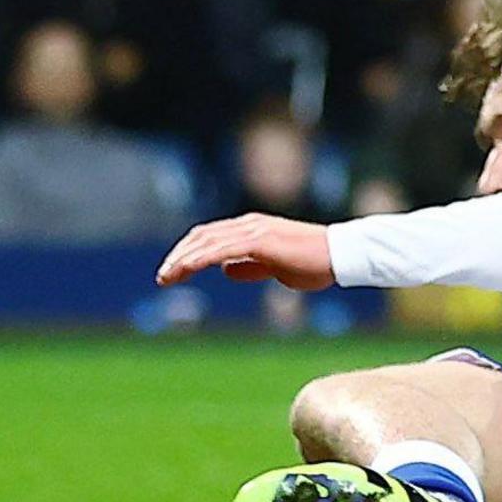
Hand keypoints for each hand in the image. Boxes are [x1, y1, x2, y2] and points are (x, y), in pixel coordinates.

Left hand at [156, 214, 337, 290]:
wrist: (340, 255)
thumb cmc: (314, 262)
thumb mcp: (274, 266)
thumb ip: (250, 265)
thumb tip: (226, 269)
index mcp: (252, 228)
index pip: (210, 236)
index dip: (188, 252)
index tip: (173, 272)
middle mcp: (249, 224)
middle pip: (202, 236)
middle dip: (178, 256)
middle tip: (162, 277)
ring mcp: (254, 230)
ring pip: (207, 242)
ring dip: (183, 259)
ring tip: (166, 277)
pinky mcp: (260, 241)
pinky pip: (222, 249)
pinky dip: (200, 258)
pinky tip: (186, 269)